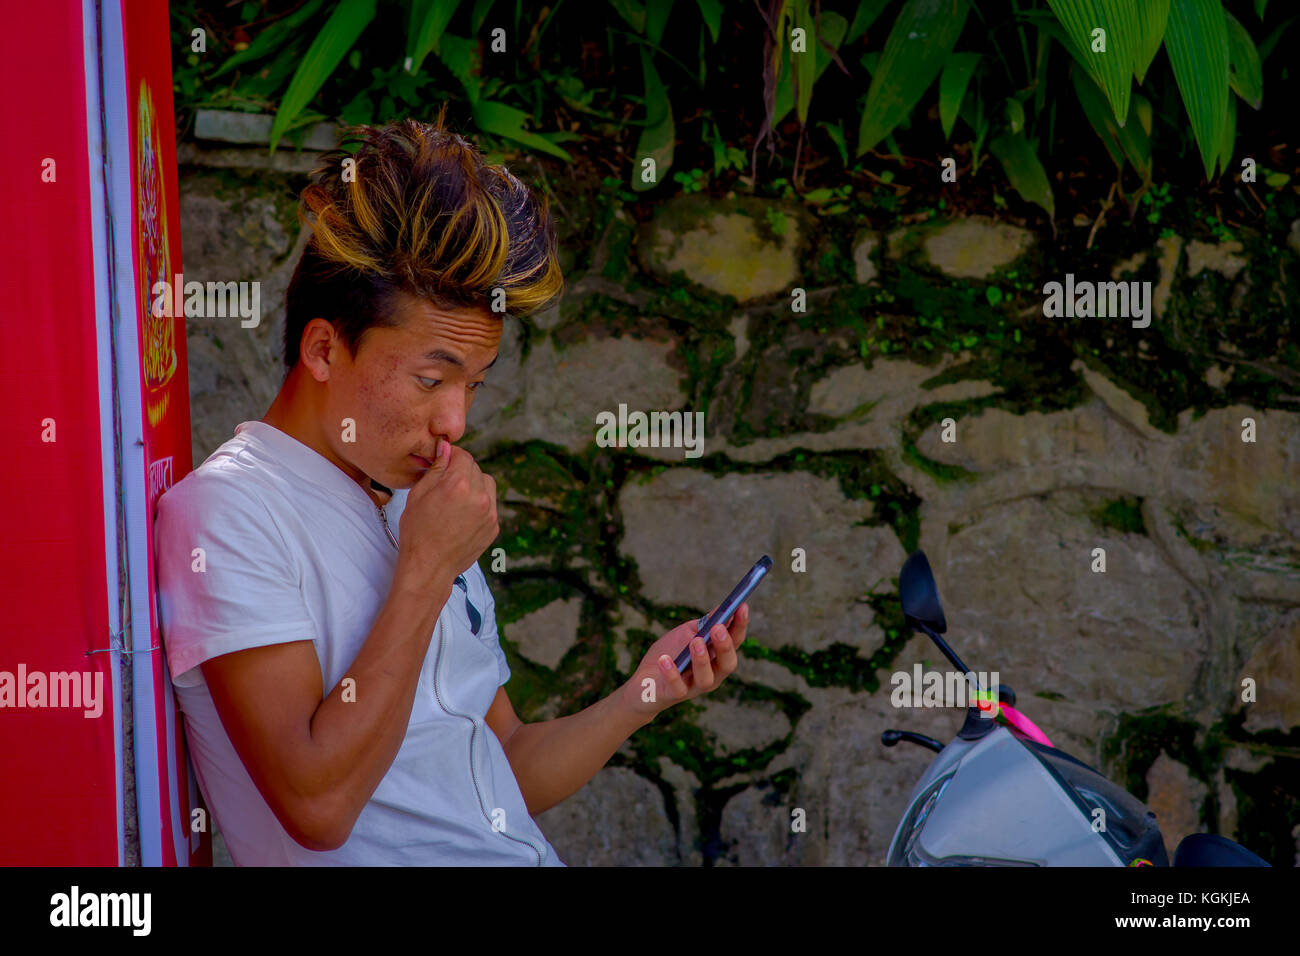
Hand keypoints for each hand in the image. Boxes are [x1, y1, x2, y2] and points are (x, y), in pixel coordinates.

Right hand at [394, 439, 497, 594]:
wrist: (429, 567)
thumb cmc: (417, 531)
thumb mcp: (418, 494)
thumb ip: (436, 468)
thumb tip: (446, 448)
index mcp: (458, 485)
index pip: (463, 455)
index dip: (452, 455)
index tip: (444, 460)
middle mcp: (479, 496)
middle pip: (475, 469)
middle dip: (462, 470)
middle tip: (446, 483)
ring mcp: (490, 512)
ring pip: (487, 484)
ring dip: (474, 484)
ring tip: (457, 498)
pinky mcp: (494, 526)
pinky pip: (490, 504)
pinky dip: (480, 503)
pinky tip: (463, 515)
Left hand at [621, 603, 748, 721]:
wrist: (645, 681)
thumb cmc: (670, 653)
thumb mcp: (686, 634)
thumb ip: (704, 625)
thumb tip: (723, 608)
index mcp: (717, 658)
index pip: (734, 642)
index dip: (740, 625)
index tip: (741, 606)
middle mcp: (712, 675)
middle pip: (727, 664)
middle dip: (725, 646)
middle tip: (718, 628)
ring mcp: (694, 687)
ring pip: (706, 679)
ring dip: (702, 660)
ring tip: (696, 642)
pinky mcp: (674, 694)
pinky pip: (677, 687)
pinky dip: (671, 673)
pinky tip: (665, 659)